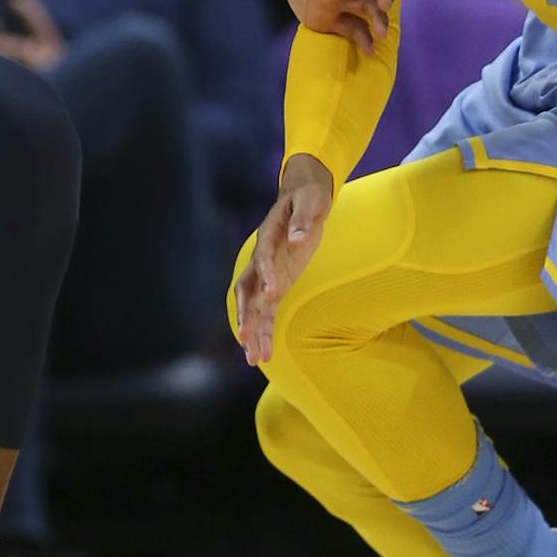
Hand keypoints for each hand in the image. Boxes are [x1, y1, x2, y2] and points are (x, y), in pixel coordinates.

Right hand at [233, 154, 334, 363]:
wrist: (303, 196)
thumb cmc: (307, 197)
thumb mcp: (311, 202)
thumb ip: (304, 219)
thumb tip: (300, 238)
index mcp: (268, 236)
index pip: (263, 258)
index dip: (265, 275)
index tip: (271, 293)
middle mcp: (261, 260)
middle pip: (246, 290)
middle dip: (246, 314)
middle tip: (246, 337)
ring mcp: (267, 274)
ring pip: (254, 307)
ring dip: (254, 332)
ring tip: (255, 360)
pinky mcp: (277, 284)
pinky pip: (268, 312)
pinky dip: (266, 331)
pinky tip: (264, 354)